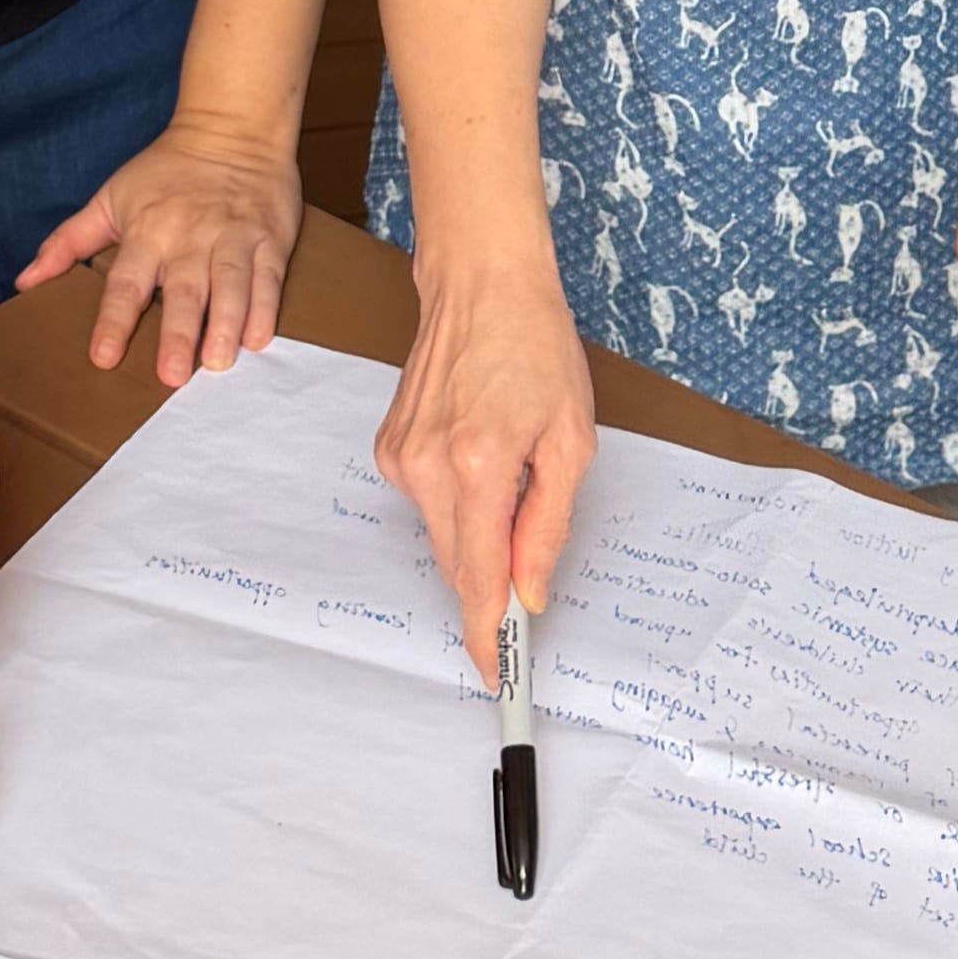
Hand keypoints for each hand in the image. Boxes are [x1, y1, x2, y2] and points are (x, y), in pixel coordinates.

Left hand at [19, 115, 302, 387]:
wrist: (233, 127)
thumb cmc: (167, 169)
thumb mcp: (110, 198)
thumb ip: (69, 242)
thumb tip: (25, 281)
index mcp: (147, 231)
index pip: (126, 283)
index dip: (114, 321)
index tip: (104, 358)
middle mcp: (190, 237)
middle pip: (183, 290)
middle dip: (179, 333)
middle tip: (173, 376)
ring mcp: (233, 237)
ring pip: (230, 285)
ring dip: (225, 325)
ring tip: (219, 362)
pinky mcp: (270, 238)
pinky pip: (268, 277)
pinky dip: (265, 308)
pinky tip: (258, 339)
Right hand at [375, 252, 592, 677]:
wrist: (482, 285)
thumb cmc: (535, 348)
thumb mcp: (569, 439)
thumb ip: (548, 523)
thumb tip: (528, 591)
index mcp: (480, 463)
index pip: (476, 576)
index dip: (486, 633)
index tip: (497, 674)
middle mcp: (428, 465)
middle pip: (457, 561)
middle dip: (492, 579)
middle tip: (527, 574)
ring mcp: (400, 457)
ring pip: (443, 533)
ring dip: (478, 528)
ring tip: (510, 468)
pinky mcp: (388, 449)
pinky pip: (429, 501)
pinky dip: (458, 498)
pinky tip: (479, 451)